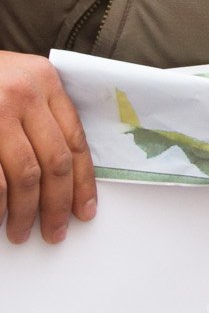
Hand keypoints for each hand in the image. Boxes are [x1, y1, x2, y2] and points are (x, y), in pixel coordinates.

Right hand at [0, 51, 95, 244]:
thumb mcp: (19, 80)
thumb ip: (42, 112)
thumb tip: (64, 171)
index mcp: (45, 81)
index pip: (75, 140)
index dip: (83, 182)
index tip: (85, 210)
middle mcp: (24, 94)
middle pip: (55, 162)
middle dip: (57, 204)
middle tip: (55, 231)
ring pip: (26, 175)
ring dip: (26, 212)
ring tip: (22, 232)